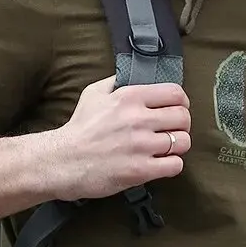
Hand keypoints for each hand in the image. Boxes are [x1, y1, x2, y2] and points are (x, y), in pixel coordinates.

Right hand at [51, 76, 190, 200]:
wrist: (62, 161)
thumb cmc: (79, 128)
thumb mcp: (93, 93)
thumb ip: (116, 82)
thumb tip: (132, 76)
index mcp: (130, 97)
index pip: (175, 93)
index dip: (181, 102)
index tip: (177, 109)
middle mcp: (138, 119)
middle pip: (183, 117)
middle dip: (182, 124)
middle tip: (173, 130)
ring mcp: (141, 145)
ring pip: (183, 142)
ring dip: (178, 145)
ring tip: (167, 148)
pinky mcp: (140, 170)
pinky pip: (175, 165)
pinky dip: (172, 165)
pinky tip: (162, 163)